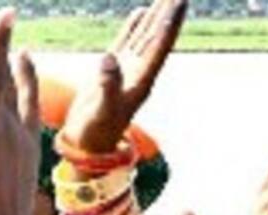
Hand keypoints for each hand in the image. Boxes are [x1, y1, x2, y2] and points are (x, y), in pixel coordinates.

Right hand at [60, 0, 185, 155]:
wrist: (86, 147)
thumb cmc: (94, 133)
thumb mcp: (101, 110)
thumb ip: (107, 85)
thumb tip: (108, 59)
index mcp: (141, 80)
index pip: (160, 45)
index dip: (171, 22)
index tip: (181, 0)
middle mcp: (138, 72)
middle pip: (158, 36)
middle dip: (168, 12)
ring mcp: (126, 70)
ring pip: (145, 35)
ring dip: (156, 15)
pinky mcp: (112, 71)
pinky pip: (127, 42)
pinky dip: (135, 26)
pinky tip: (140, 12)